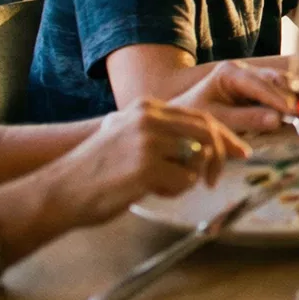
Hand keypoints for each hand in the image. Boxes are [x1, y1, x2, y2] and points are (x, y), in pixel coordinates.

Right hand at [44, 100, 248, 225]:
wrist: (59, 191)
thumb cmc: (95, 171)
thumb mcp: (128, 137)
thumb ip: (163, 134)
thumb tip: (207, 145)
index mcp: (146, 108)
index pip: (200, 116)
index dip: (224, 136)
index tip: (240, 151)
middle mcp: (149, 118)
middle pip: (207, 132)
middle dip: (220, 157)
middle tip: (215, 179)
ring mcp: (148, 141)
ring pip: (197, 158)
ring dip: (186, 179)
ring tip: (160, 186)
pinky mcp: (146, 167)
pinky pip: (183, 180)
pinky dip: (174, 191)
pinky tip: (150, 192)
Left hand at [171, 62, 294, 133]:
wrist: (179, 117)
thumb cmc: (194, 117)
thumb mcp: (217, 120)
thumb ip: (247, 119)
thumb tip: (277, 120)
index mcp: (230, 72)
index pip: (260, 84)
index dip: (279, 100)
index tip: (295, 114)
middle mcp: (244, 70)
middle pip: (275, 81)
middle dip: (290, 100)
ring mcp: (252, 77)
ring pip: (280, 86)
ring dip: (290, 101)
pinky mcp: (257, 89)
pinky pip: (277, 94)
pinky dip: (286, 105)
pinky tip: (294, 119)